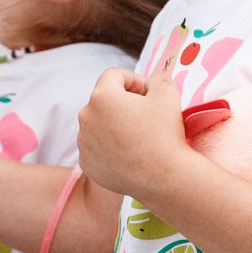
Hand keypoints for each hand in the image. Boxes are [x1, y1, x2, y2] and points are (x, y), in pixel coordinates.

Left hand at [76, 66, 186, 200]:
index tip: (148, 94)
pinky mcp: (87, 164)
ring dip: (114, 125)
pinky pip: (97, 147)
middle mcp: (86, 117)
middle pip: (103, 100)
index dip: (134, 80)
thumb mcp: (168, 93)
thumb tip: (150, 81)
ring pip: (98, 125)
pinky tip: (130, 155)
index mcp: (102, 96)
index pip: (113, 76)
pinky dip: (110, 147)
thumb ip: (157, 78)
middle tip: (145, 116)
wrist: (163, 177)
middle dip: (122, 104)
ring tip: (138, 138)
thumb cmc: (165, 133)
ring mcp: (84, 143)